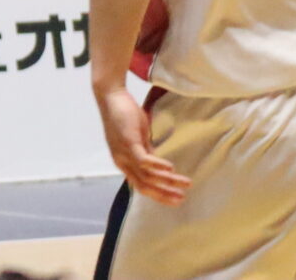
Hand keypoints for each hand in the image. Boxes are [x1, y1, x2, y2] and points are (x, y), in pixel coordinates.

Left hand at [96, 84, 190, 204]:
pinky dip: (157, 166)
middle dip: (164, 195)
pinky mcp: (127, 142)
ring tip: (186, 183)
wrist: (110, 96)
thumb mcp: (139, 139)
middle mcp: (122, 162)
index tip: (175, 200)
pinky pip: (143, 160)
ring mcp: (124, 153)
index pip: (141, 187)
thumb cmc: (125, 116)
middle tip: (182, 200)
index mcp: (124, 163)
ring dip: (168, 181)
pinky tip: (171, 168)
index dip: (159, 196)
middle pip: (144, 187)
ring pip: (147, 175)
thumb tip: (161, 166)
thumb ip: (147, 152)